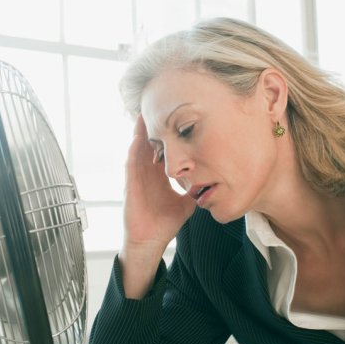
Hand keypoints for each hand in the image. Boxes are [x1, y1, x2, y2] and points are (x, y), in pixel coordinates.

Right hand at [120, 116, 195, 297]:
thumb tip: (214, 183)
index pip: (163, 148)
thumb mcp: (186, 203)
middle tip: (158, 103)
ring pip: (138, 147)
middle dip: (154, 125)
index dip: (168, 134)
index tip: (176, 116)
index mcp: (158, 174)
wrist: (150, 240)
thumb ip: (196, 191)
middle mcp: (146, 172)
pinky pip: (131, 162)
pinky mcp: (130, 184)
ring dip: (141, 131)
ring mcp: (137, 176)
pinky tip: (138, 137)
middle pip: (149, 142)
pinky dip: (134, 149)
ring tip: (145, 111)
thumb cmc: (164, 223)